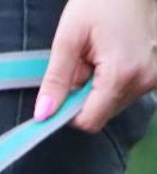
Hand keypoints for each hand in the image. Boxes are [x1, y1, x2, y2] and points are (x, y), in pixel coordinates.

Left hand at [35, 0, 156, 131]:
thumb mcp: (70, 36)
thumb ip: (56, 79)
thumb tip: (43, 114)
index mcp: (122, 74)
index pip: (89, 121)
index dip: (69, 112)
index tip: (63, 91)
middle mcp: (144, 79)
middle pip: (102, 112)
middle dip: (85, 94)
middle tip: (85, 60)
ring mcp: (154, 76)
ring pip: (113, 102)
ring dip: (99, 86)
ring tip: (101, 53)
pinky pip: (127, 89)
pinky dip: (114, 79)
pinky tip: (114, 54)